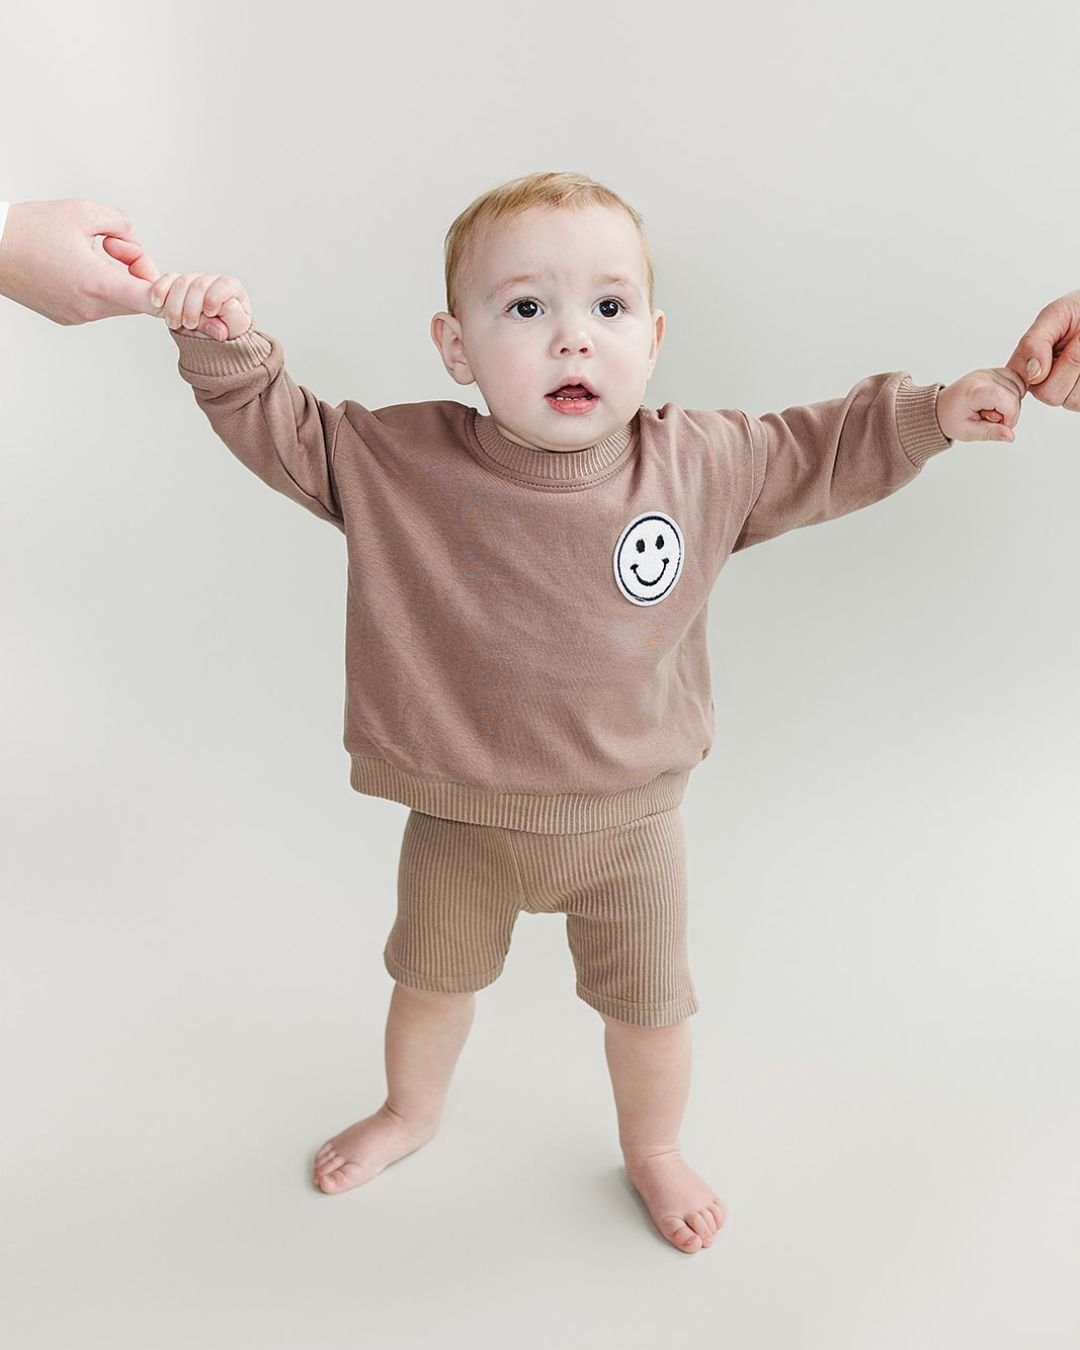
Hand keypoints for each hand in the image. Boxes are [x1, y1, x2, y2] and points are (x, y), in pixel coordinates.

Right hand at [0, 197, 161, 323]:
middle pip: (137, 298)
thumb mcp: (83, 211)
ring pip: (118, 301)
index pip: (150, 300)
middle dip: (135, 270)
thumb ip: (121, 223)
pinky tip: (75, 264)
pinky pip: (97, 304)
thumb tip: (134, 238)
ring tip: (90, 250)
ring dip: (116, 277)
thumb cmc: (29, 229)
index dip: (165, 290)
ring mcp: (78, 316)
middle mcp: (90, 308)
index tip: (168, 281)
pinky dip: (97, 286)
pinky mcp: (66, 317)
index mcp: (98, 285)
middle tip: (112, 243)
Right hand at [147, 270, 252, 341]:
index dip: (215, 297)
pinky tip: (158, 303)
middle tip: (189, 324)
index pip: (225, 284)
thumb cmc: (227, 330)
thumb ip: (234, 319)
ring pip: (181, 283)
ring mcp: (194, 280)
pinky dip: (160, 291)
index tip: (209, 313)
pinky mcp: (178, 283)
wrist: (212, 336)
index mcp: (231, 289)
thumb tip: (229, 305)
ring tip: (175, 324)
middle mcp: (213, 281)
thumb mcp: (235, 330)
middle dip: (191, 307)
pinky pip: (167, 280)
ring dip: (174, 305)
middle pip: (199, 285)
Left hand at [935, 367, 1026, 443]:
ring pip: (1018, 386)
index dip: (1011, 417)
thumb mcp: (967, 432)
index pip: (1008, 400)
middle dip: (1010, 412)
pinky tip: (998, 403)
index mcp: (975, 391)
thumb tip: (1010, 436)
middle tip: (990, 419)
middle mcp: (983, 377)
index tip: (1000, 426)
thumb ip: (990, 433)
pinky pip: (1015, 380)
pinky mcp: (993, 371)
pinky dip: (1012, 393)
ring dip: (1011, 403)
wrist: (939, 407)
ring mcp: (988, 372)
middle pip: (1015, 394)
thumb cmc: (950, 419)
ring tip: (992, 410)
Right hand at [1004, 291, 1079, 409]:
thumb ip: (1034, 341)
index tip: (1052, 344)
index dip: (1035, 367)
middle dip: (1069, 363)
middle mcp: (1045, 382)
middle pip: (1047, 394)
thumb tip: (1031, 371)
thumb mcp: (1056, 314)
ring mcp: (1068, 393)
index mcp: (1028, 364)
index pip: (1020, 381)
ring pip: (1070, 399)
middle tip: (1078, 340)